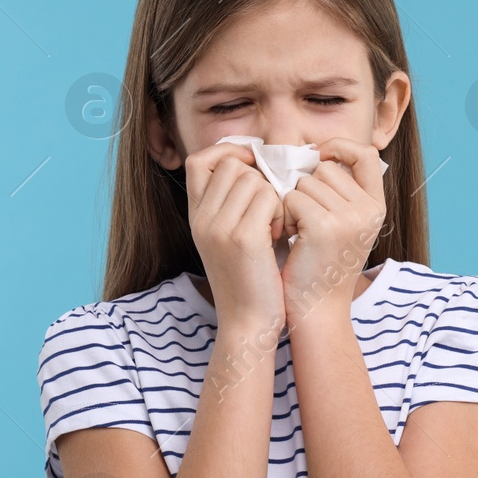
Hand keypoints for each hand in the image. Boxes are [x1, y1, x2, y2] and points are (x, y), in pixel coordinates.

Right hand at [184, 142, 285, 329]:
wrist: (248, 324)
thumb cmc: (249, 279)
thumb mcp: (228, 238)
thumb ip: (232, 203)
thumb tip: (254, 164)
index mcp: (195, 217)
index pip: (199, 161)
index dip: (227, 153)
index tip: (251, 166)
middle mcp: (201, 219)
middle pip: (232, 165)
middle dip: (259, 179)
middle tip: (269, 210)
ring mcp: (219, 228)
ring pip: (254, 179)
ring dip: (273, 197)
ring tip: (276, 226)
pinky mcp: (243, 239)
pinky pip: (269, 198)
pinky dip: (282, 212)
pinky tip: (282, 235)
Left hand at [278, 137, 386, 323]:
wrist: (317, 310)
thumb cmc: (321, 266)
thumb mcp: (344, 225)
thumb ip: (340, 192)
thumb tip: (316, 152)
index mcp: (378, 207)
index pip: (366, 154)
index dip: (340, 148)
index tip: (319, 159)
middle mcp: (369, 211)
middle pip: (326, 169)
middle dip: (307, 189)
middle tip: (306, 222)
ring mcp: (349, 218)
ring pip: (305, 183)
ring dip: (293, 205)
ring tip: (300, 234)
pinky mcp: (324, 226)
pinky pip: (292, 198)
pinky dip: (285, 217)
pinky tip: (292, 239)